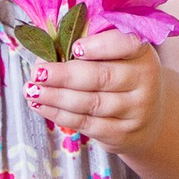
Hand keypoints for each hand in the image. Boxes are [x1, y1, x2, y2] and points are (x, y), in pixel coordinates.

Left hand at [27, 28, 164, 160]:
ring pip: (91, 103)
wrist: (147, 117)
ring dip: (56, 97)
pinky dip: (59, 114)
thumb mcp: (116, 56)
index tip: (75, 47)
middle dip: (65, 75)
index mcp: (142, 52)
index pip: (126, 44)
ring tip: (31, 90)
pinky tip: (41, 105)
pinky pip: (86, 123)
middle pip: (102, 77)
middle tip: (38, 72)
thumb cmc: (121, 76)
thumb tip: (47, 45)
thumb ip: (88, 45)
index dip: (101, 46)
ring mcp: (136, 110)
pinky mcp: (123, 134)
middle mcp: (145, 81)